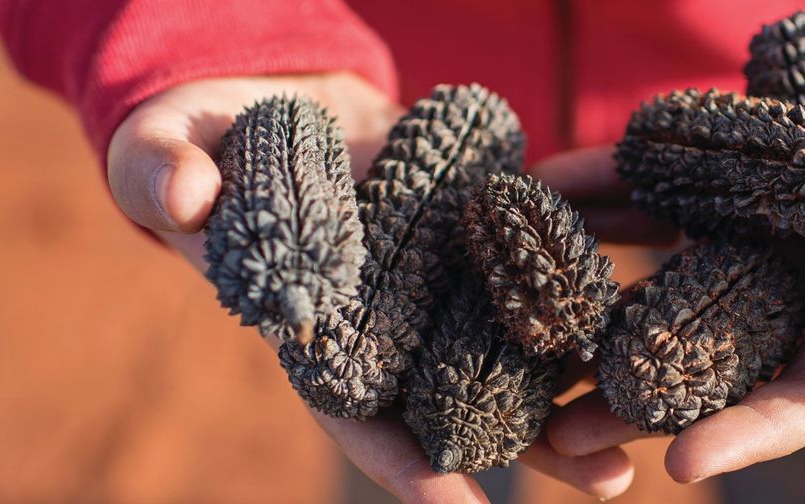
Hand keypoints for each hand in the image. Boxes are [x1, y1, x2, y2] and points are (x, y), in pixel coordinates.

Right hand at [106, 73, 633, 501]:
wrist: (257, 103)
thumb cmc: (194, 145)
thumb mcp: (163, 155)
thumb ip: (168, 178)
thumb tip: (184, 196)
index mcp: (308, 327)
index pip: (352, 408)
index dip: (399, 457)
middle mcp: (381, 317)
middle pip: (458, 396)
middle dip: (528, 444)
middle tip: (604, 481)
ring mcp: (429, 276)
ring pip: (507, 346)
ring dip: (572, 391)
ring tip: (641, 438)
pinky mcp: (464, 226)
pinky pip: (526, 266)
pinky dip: (574, 294)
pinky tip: (637, 320)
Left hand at [533, 60, 804, 481]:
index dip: (750, 432)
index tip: (682, 462)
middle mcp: (800, 295)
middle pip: (711, 362)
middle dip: (638, 399)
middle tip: (560, 432)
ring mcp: (754, 241)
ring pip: (660, 284)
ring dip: (592, 307)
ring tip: (514, 332)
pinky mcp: (724, 184)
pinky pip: (651, 193)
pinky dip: (599, 193)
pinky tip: (539, 189)